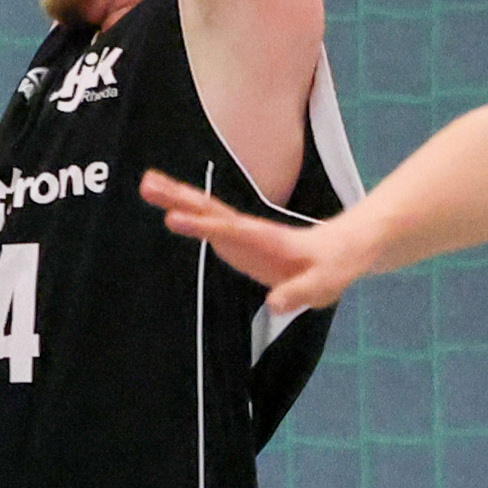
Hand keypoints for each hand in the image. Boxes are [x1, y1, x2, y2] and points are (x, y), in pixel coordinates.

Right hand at [142, 168, 361, 314]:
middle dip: (179, 197)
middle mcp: (249, 232)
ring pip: (205, 213)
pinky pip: (207, 226)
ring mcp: (241, 236)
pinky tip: (168, 209)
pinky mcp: (237, 244)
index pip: (231, 231)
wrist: (341, 251)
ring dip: (176, 198)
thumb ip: (301, 292)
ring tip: (146, 185)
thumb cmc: (337, 264)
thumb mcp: (327, 282)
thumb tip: (275, 304)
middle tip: (146, 183)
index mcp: (268, 240)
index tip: (173, 218)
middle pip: (210, 210)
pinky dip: (186, 215)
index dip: (203, 226)